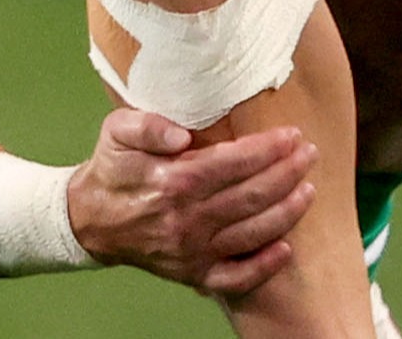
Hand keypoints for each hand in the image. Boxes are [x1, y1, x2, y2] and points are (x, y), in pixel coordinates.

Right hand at [67, 109, 316, 298]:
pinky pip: (237, 277)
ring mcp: (193, 251)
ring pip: (253, 233)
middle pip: (252, 196)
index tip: (291, 134)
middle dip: (288, 173)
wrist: (91, 220)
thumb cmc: (112, 169)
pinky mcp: (194, 274)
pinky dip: (265, 266)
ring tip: (309, 190)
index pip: (234, 162)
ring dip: (288, 212)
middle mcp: (187, 219)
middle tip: (309, 155)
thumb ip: (147, 125)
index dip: (268, 148)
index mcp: (173, 181)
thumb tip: (181, 134)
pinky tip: (286, 248)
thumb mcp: (117, 132)